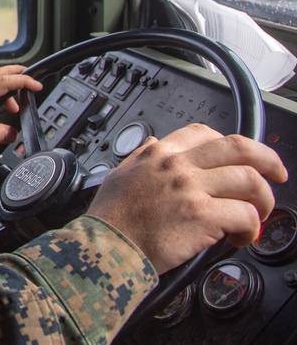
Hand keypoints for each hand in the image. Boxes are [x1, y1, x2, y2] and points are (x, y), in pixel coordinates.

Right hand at [87, 123, 287, 274]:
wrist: (105, 248)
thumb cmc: (111, 219)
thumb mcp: (120, 174)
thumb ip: (140, 156)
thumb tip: (152, 142)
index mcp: (158, 154)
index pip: (204, 133)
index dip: (229, 144)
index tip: (239, 159)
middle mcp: (177, 166)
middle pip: (238, 147)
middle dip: (267, 160)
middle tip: (276, 175)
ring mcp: (191, 189)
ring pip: (249, 180)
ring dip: (263, 200)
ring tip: (258, 215)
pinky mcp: (202, 216)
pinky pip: (245, 215)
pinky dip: (252, 228)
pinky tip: (241, 237)